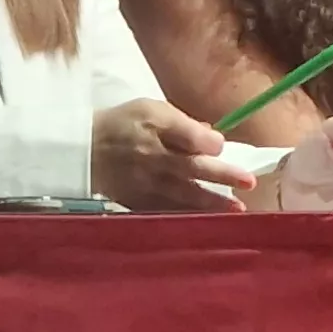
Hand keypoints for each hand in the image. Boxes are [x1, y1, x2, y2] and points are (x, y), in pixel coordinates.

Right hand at [94, 99, 256, 210]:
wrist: (83, 151)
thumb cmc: (123, 125)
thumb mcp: (149, 109)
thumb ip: (182, 123)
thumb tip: (214, 138)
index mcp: (154, 126)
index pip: (187, 136)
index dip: (208, 142)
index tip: (222, 146)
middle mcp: (152, 157)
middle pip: (191, 167)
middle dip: (221, 175)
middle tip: (249, 182)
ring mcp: (145, 183)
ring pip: (182, 195)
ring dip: (211, 202)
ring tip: (237, 209)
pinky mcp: (138, 202)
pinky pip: (166, 211)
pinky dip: (187, 216)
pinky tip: (207, 222)